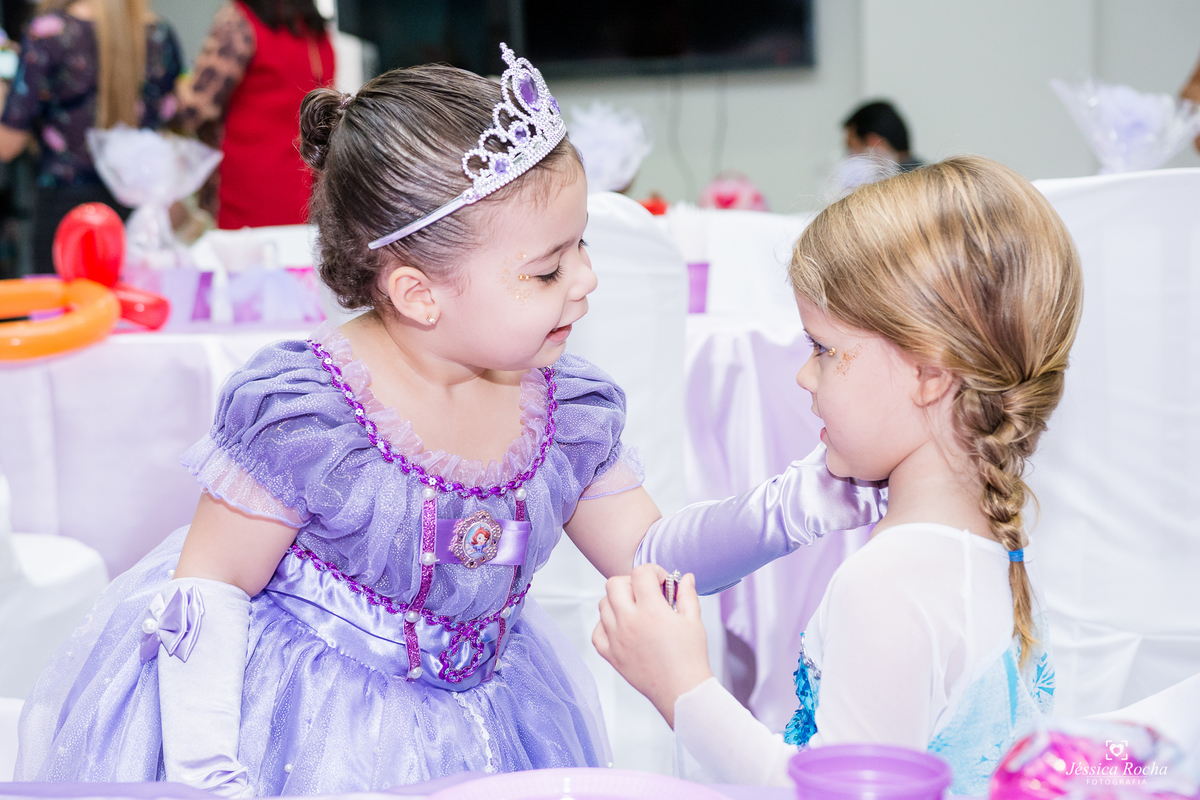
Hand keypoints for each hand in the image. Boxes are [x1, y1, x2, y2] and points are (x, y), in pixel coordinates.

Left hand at [592, 563, 713, 727]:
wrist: (682, 692)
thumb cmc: (691, 657)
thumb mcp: (693, 620)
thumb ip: (687, 594)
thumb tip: (685, 577)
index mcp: (651, 610)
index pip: (640, 573)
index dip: (653, 571)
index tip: (663, 583)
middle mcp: (629, 621)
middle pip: (614, 583)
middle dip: (630, 582)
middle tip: (646, 593)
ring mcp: (616, 638)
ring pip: (603, 604)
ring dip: (618, 601)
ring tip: (636, 610)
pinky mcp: (611, 655)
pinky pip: (597, 632)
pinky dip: (605, 625)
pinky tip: (622, 628)